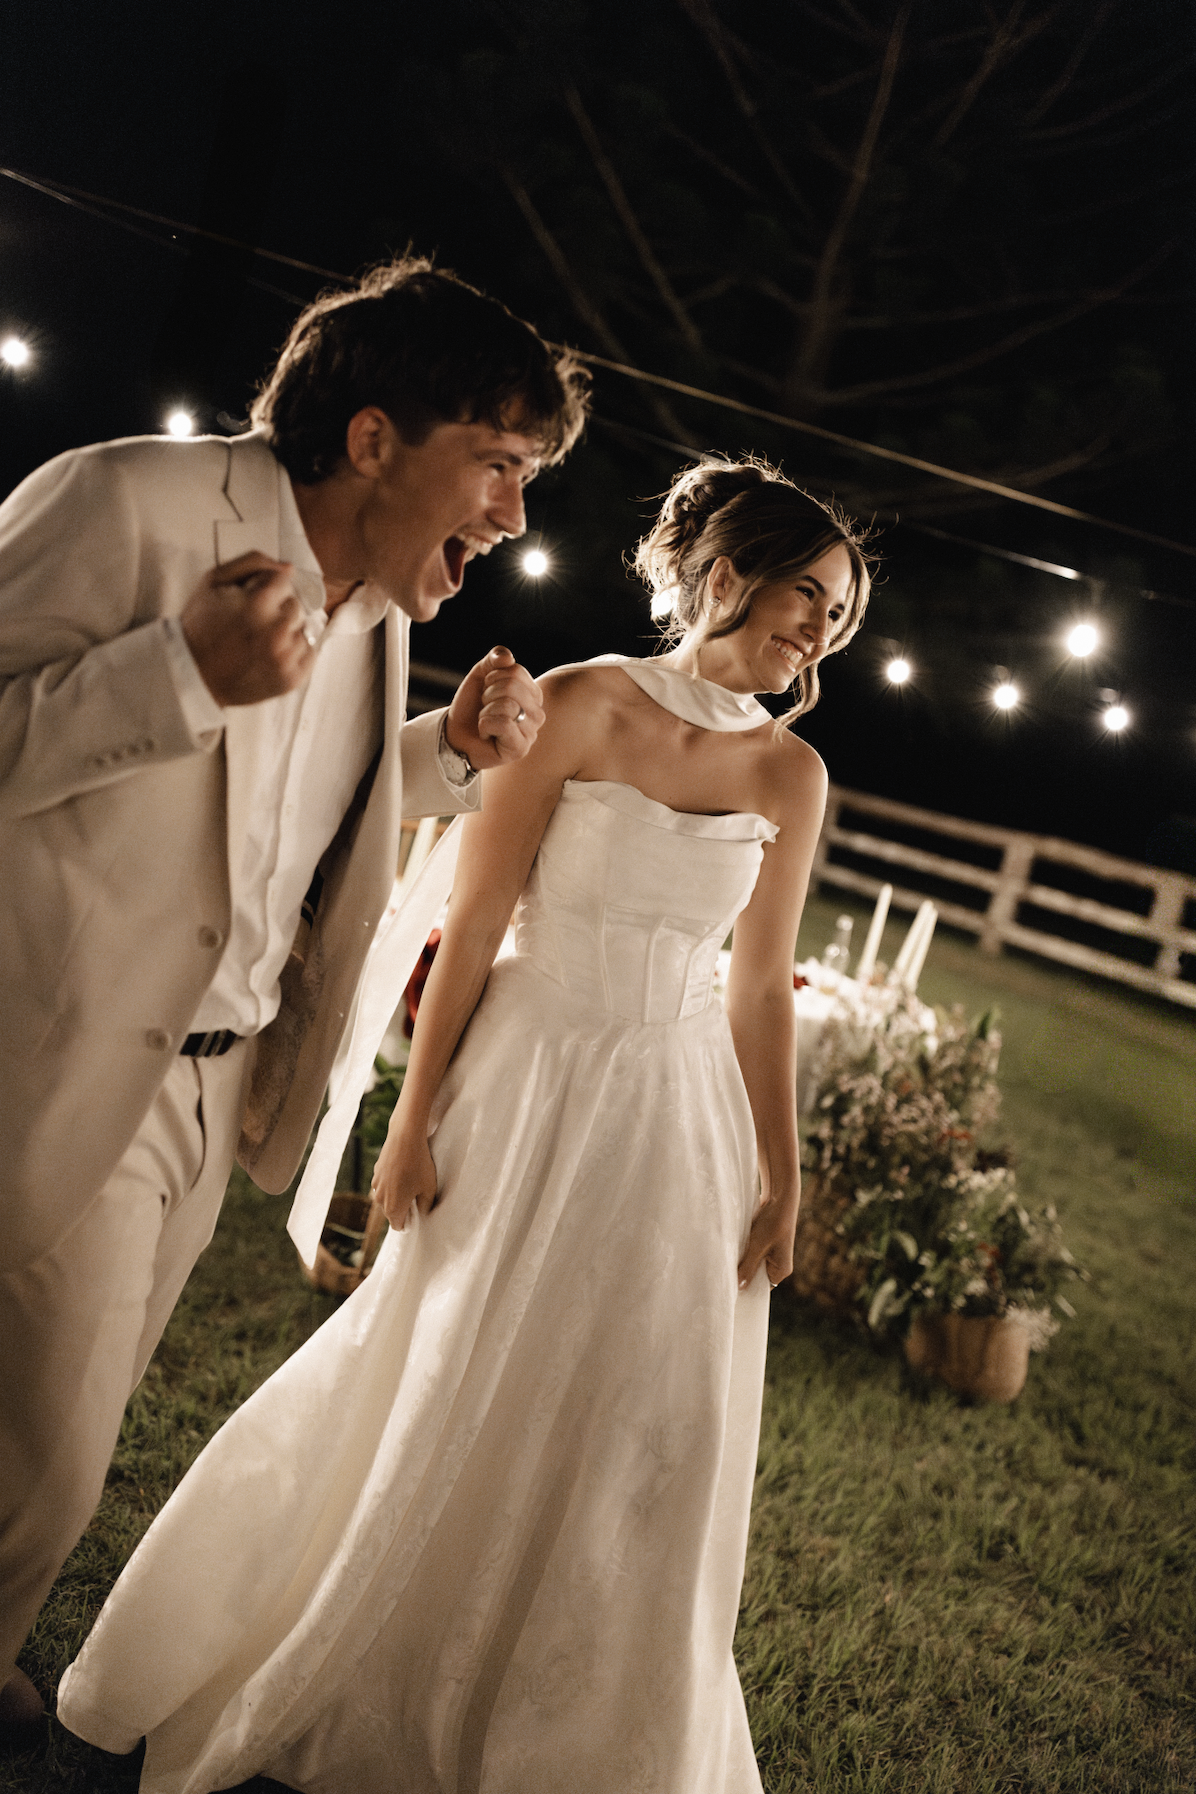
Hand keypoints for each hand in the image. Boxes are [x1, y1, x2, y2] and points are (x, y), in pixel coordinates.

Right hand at [180, 551, 316, 705]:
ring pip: (303, 630)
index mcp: (258, 604)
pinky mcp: (291, 679)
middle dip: (277, 610)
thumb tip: (289, 568)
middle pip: (295, 606)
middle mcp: (276, 632)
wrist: (194, 673)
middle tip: (254, 624)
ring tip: (260, 642)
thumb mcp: (213, 581)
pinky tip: (272, 655)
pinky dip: (295, 653)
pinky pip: (309, 653)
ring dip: (286, 632)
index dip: (266, 588)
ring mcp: (285, 658)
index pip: (284, 581)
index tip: (251, 601)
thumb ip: (253, 563)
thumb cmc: (201, 624)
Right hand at [370, 1120, 439, 1229]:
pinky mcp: (375, 1172)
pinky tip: (403, 1171)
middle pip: (391, 1212)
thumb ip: (425, 1206)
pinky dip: (392, 1183)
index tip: (418, 1213)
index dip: (408, 1223)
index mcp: (393, 1208)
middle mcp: (380, 1199)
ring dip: (396, 1195)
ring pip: (386, 1198)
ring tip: (411, 1182)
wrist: (405, 1138)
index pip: (398, 1226)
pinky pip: (384, 1184)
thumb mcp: (429, 1188)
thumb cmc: (419, 1165)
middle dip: (402, 1209)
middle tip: (417, 1196)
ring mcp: (375, 1185)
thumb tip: (422, 1212)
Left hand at [445, 646, 543, 769]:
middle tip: (484, 709)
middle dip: (488, 695)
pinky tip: (485, 734)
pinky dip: (485, 726)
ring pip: (508, 706)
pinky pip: (504, 724)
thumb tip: (508, 658)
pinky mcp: (521, 749)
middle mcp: (537, 713)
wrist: (455, 736)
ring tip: (485, 722)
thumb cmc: (472, 707)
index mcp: (532, 694)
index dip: (492, 678)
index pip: (516, 672)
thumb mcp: (481, 676)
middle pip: (512, 687)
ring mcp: (532, 732)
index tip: (486, 692)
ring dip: (485, 712)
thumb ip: (494, 659)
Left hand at [737, 1187, 799, 1292]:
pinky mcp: (765, 1244)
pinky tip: (733, 1248)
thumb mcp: (757, 1246)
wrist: (779, 1197)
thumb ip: (748, 1267)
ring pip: (752, 1263)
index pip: (761, 1288)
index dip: (746, 1288)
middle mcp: (778, 1264)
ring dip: (742, 1260)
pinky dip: (743, 1251)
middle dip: (742, 1272)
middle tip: (724, 1273)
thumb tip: (739, 1288)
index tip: (729, 1289)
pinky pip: (752, 1253)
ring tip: (728, 1259)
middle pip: (755, 1276)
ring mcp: (772, 1254)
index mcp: (781, 1270)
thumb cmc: (772, 1222)